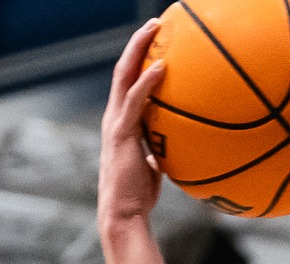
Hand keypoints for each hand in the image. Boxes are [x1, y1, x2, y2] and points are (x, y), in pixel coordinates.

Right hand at [96, 22, 168, 231]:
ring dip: (139, 49)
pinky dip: (147, 81)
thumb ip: (159, 153)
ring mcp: (115, 123)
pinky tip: (162, 66)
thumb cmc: (139, 196)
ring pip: (124, 76)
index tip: (157, 43)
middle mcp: (114, 117)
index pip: (128, 83)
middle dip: (138, 44)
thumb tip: (175, 150)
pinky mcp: (121, 133)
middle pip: (124, 70)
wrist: (124, 214)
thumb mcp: (153, 168)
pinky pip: (135, 100)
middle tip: (156, 23)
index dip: (139, 60)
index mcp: (121, 123)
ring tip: (156, 29)